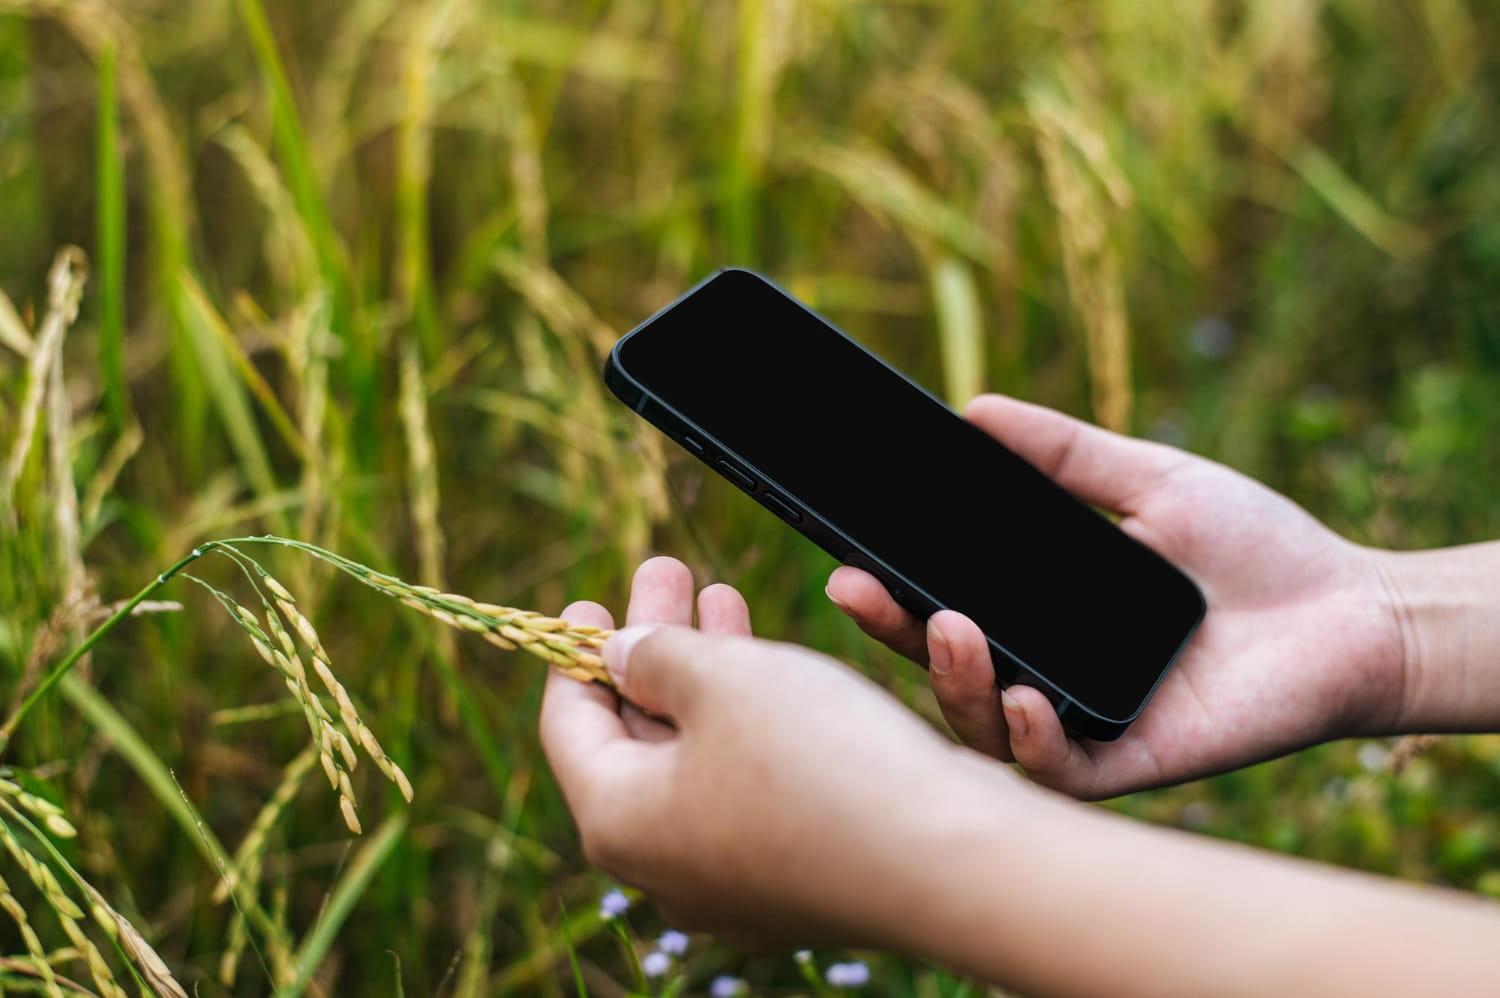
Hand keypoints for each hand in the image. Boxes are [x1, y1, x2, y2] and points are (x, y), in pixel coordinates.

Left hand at [538, 557, 1014, 946]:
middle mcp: (668, 867)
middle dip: (656, 645)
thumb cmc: (822, 762)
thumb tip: (623, 656)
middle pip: (638, 738)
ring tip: (723, 596)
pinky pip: (750, 787)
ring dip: (709, 673)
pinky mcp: (799, 878)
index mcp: (621, 822)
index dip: (575, 654)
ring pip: (700, 758)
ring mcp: (736, 882)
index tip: (588, 599)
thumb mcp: (721, 676)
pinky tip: (775, 667)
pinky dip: (750, 720)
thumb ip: (655, 655)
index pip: (569, 727)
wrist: (952, 862)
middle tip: (668, 574)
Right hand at [826, 394, 1406, 798]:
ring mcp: (1083, 720)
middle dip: (893, 635)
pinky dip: (1031, 740)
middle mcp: (1047, 670)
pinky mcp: (1133, 762)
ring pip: (984, 727)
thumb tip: (973, 409)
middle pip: (944, 669)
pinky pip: (1061, 771)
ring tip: (951, 631)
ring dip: (953, 682)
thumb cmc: (1255, 547)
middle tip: (858, 589)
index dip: (891, 591)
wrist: (1355, 610)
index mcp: (1042, 612)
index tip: (850, 557)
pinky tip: (1024, 698)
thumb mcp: (1148, 481)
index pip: (944, 607)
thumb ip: (1063, 454)